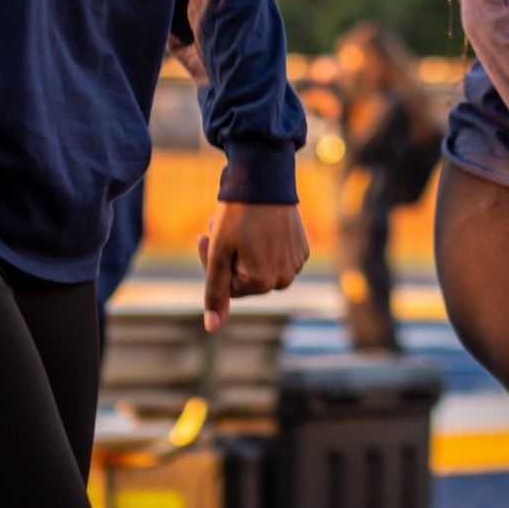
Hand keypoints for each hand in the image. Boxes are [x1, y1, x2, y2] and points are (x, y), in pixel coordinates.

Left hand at [197, 200, 308, 331]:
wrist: (265, 179)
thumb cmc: (237, 215)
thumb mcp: (219, 253)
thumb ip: (215, 292)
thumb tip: (212, 328)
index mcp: (262, 283)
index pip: (227, 287)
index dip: (214, 263)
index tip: (206, 236)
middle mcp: (284, 279)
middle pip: (245, 280)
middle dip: (230, 258)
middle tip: (221, 229)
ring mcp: (296, 264)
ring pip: (260, 268)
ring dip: (245, 251)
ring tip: (241, 225)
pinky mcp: (302, 249)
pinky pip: (277, 257)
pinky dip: (264, 244)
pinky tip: (260, 225)